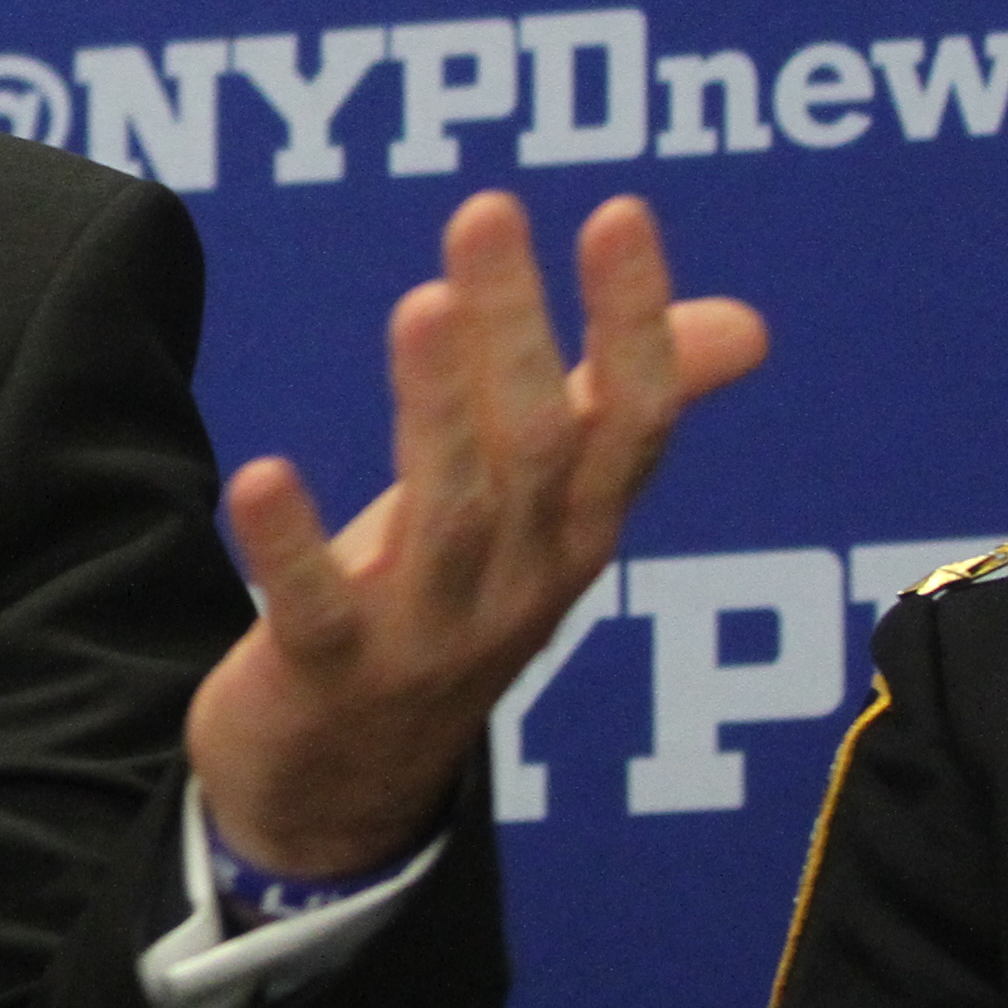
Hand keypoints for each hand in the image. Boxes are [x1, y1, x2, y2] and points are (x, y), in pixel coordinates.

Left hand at [185, 192, 768, 881]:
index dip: (633, 324)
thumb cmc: (445, 609)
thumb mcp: (540, 515)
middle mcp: (520, 582)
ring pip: (449, 516)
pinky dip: (291, 547)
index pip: (630, 424)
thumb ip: (621, 412)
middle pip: (535, 449)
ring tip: (421, 305)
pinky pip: (315, 610)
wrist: (344, 793)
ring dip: (435, 410)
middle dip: (517, 332)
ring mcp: (430, 636)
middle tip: (488, 214)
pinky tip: (260, 474)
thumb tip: (746, 322)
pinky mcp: (328, 675)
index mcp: (575, 532)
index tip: (621, 213)